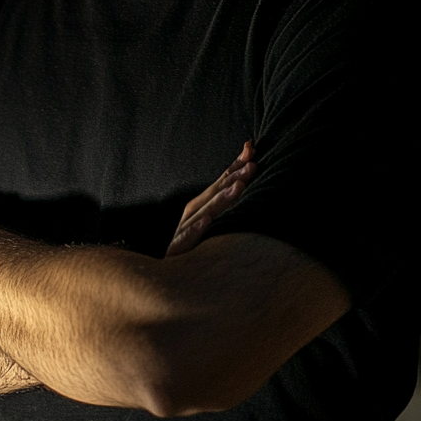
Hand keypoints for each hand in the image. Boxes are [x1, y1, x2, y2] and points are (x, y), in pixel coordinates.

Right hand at [165, 141, 256, 257]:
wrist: (168, 273)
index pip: (222, 180)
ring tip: (237, 187)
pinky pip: (188, 237)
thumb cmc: (194, 244)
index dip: (236, 164)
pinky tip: (207, 221)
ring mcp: (185, 228)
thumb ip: (228, 205)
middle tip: (252, 165)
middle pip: (216, 191)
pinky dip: (197, 228)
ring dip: (221, 199)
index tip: (251, 147)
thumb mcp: (213, 223)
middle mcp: (194, 212)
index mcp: (202, 204)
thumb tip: (251, 187)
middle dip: (234, 177)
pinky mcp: (179, 248)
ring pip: (206, 211)